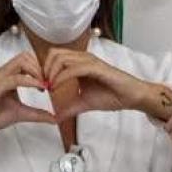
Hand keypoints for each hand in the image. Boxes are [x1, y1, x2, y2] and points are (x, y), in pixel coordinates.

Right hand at [0, 52, 57, 137]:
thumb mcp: (21, 113)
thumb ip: (37, 114)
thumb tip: (54, 119)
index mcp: (8, 75)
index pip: (27, 60)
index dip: (40, 67)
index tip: (50, 81)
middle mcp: (3, 72)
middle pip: (25, 56)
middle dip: (40, 67)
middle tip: (48, 82)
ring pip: (22, 61)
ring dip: (36, 71)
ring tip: (44, 85)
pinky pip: (16, 78)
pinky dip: (31, 81)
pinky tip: (39, 89)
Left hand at [43, 48, 171, 122]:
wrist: (132, 97)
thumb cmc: (112, 96)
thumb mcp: (84, 102)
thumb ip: (69, 107)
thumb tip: (55, 117)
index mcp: (78, 63)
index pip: (53, 57)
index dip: (43, 68)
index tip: (38, 85)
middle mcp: (82, 58)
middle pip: (53, 54)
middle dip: (43, 68)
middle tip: (41, 85)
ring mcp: (89, 61)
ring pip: (61, 58)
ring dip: (51, 72)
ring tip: (48, 87)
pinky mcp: (96, 67)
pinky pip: (73, 68)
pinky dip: (62, 77)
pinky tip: (57, 88)